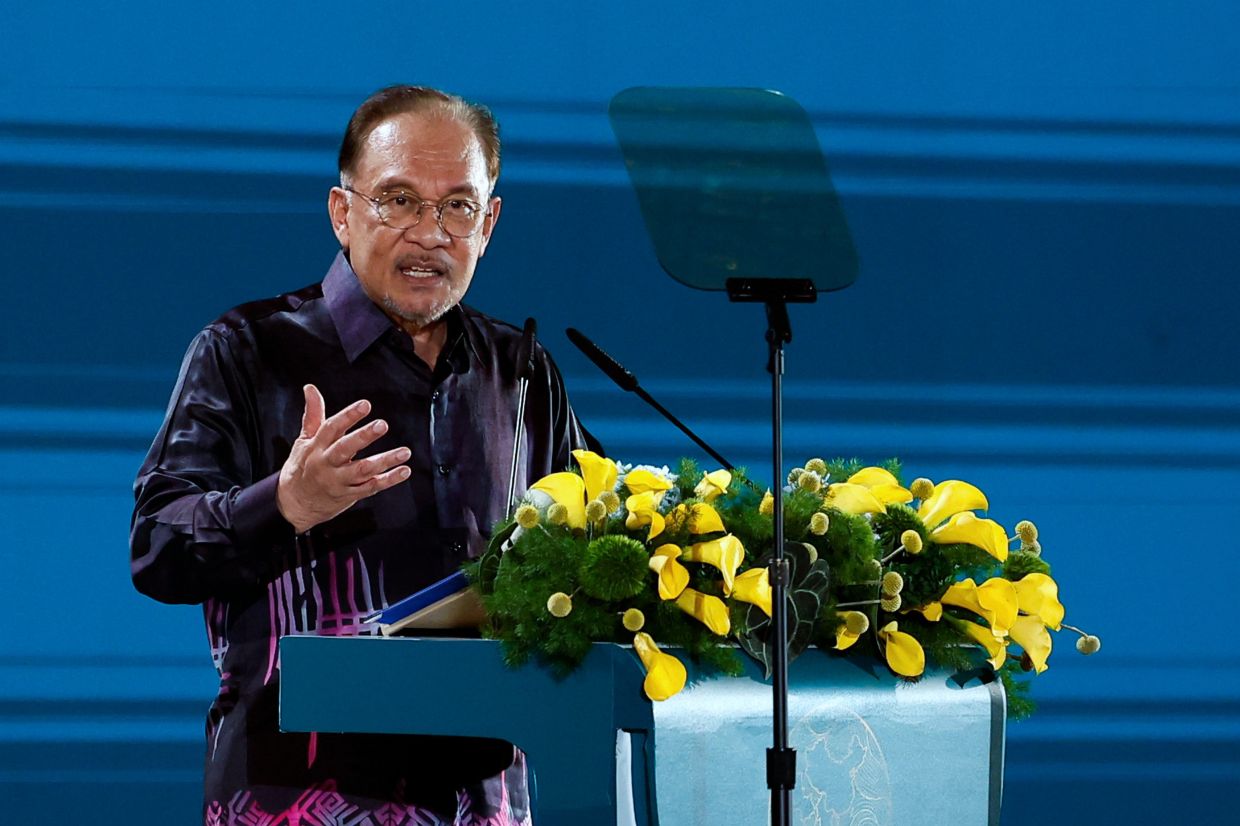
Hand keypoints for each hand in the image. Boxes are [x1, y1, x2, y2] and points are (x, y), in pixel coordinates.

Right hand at [276, 384, 411, 533]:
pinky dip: (389, 480)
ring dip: (385, 461)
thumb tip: (310, 388)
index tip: (365, 405)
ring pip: (362, 470)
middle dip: (364, 436)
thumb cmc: (301, 467)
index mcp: (316, 447)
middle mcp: (327, 463)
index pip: (331, 428)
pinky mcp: (349, 495)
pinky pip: (371, 487)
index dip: (348, 416)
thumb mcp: (303, 441)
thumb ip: (313, 415)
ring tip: (404, 452)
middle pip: (346, 448)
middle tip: (382, 425)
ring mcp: (338, 481)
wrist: (293, 505)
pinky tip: (403, 471)